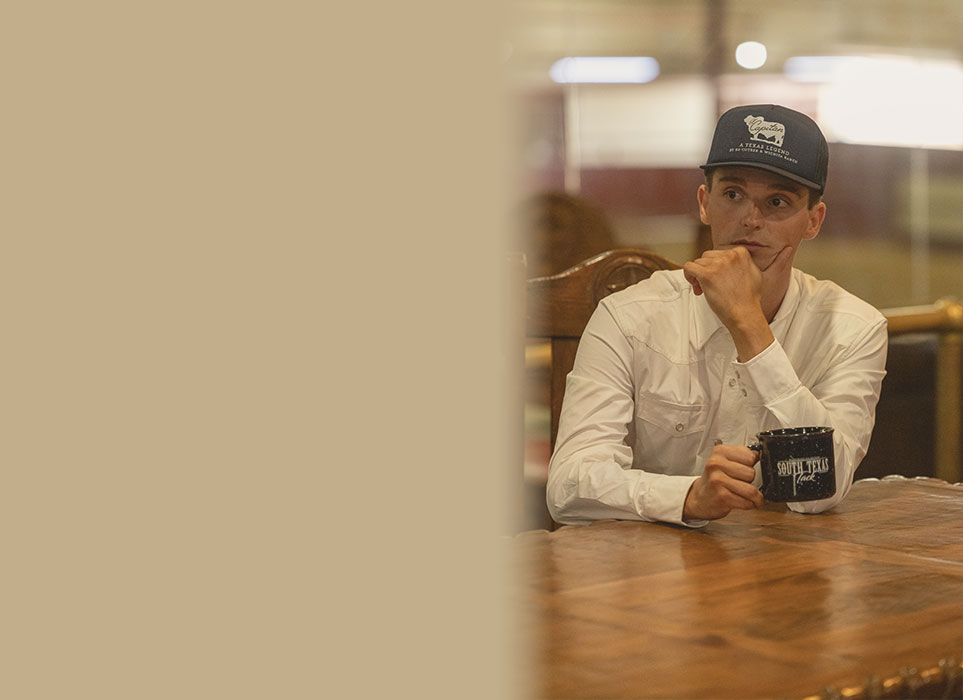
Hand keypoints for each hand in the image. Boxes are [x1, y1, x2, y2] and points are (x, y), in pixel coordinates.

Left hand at [683, 246, 792, 360]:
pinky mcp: (707, 275)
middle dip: (706, 270)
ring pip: (697, 263)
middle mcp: (730, 255)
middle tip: (711, 287)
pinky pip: (688, 267)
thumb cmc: (750, 299)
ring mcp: (718, 264)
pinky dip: (688, 277)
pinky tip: (697, 288)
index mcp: (741, 252)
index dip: (717, 267)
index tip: (721, 281)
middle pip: (706, 256)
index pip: (719, 253)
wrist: (744, 315)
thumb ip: (772, 261)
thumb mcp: (762, 275)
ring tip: (704, 290)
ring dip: (697, 276)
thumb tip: (789, 249)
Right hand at [683, 445, 763, 520]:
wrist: (699, 497)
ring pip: (751, 490)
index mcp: (720, 452)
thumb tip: (762, 455)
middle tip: (742, 483)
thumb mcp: (724, 461)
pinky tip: (744, 502)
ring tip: (749, 496)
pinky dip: (749, 505)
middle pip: (751, 473)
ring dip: (754, 496)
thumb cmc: (715, 480)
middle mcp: (717, 464)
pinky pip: (746, 502)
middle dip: (751, 481)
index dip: (751, 465)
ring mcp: (718, 480)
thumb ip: (742, 456)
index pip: (750, 456)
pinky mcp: (722, 497)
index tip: (745, 469)